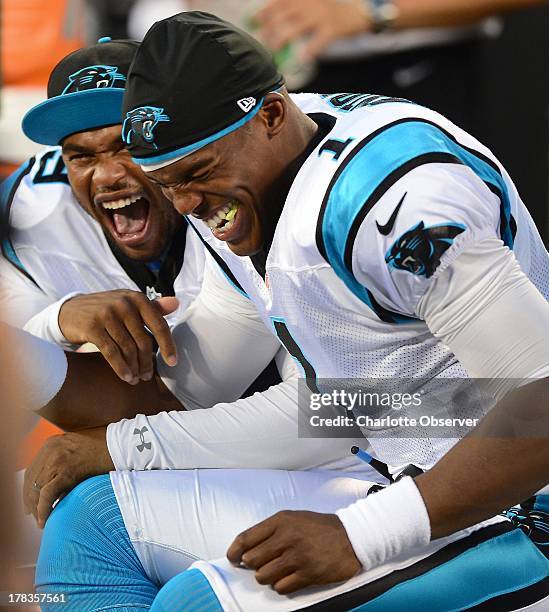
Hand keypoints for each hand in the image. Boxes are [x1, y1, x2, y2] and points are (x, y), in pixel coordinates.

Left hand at [23, 428, 113, 527]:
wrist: (119, 447)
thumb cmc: (102, 450)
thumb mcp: (76, 448)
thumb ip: (61, 459)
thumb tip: (52, 483)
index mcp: (51, 443)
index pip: (32, 470)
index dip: (28, 488)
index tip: (29, 501)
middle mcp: (50, 450)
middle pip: (31, 480)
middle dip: (29, 500)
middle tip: (32, 514)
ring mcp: (57, 460)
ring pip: (36, 489)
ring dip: (35, 508)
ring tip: (40, 520)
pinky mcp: (66, 472)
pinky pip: (47, 495)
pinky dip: (43, 509)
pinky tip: (44, 520)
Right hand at [59, 290, 178, 383]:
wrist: (70, 311)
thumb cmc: (107, 310)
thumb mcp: (129, 304)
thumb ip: (153, 307)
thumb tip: (176, 303)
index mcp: (137, 298)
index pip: (159, 324)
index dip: (168, 345)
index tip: (173, 362)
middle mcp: (124, 303)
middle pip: (144, 340)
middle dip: (148, 362)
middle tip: (148, 376)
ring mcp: (107, 314)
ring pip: (128, 348)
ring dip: (134, 368)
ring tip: (137, 379)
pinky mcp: (92, 326)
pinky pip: (111, 352)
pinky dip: (120, 368)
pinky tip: (126, 377)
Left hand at [227, 510, 360, 593]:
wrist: (351, 536)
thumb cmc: (319, 527)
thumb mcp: (293, 518)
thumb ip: (270, 530)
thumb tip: (246, 549)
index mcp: (280, 521)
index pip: (246, 538)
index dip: (234, 551)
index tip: (233, 558)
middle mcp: (286, 537)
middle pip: (252, 560)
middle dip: (253, 566)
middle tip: (262, 565)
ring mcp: (297, 556)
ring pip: (264, 577)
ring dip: (268, 577)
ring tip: (278, 571)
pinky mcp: (308, 574)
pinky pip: (281, 588)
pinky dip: (281, 586)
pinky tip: (289, 578)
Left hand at [254, 0, 370, 60]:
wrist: (360, 11)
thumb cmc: (333, 9)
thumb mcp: (314, 2)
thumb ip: (298, 7)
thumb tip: (276, 22)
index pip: (280, 2)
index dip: (266, 11)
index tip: (254, 20)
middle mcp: (310, 4)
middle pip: (284, 16)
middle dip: (270, 28)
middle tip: (261, 39)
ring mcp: (321, 16)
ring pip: (296, 28)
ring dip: (282, 39)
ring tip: (273, 50)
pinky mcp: (332, 29)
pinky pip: (317, 42)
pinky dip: (309, 51)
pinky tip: (301, 59)